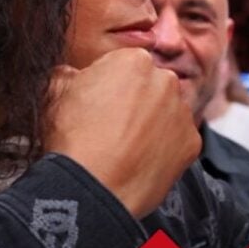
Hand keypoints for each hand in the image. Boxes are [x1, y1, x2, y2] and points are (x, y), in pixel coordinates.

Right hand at [43, 49, 200, 217]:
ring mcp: (183, 112)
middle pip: (152, 88)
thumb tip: (72, 76)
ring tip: (127, 148)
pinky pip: (178, 141)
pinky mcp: (192, 143)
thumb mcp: (56, 93)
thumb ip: (69, 75)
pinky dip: (164, 149)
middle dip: (137, 102)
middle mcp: (166, 81)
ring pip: (167, 113)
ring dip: (152, 125)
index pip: (126, 66)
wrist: (93, 187)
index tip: (100, 105)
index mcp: (134, 60)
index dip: (110, 87)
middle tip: (113, 127)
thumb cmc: (73, 139)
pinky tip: (142, 161)